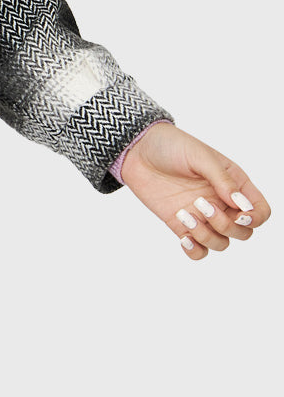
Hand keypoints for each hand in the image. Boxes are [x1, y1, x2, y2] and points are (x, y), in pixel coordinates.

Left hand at [120, 121, 270, 258]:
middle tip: (202, 204)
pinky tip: (184, 239)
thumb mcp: (200, 156)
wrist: (137, 150)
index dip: (256, 218)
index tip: (238, 213)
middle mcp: (222, 202)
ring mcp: (203, 216)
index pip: (260, 210)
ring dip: (207, 236)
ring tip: (185, 214)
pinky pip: (199, 251)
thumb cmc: (171, 146)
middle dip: (226, 225)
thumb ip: (222, 180)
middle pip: (243, 232)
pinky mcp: (182, 225)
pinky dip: (195, 251)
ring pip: (222, 243)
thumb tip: (241, 204)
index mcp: (234, 183)